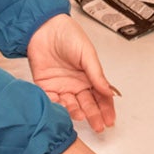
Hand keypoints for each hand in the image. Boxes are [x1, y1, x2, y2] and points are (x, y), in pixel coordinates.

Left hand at [28, 13, 118, 132]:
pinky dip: (57, 108)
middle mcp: (76, 83)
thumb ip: (96, 74)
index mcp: (89, 75)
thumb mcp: (87, 53)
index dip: (107, 108)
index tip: (110, 120)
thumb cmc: (67, 34)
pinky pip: (51, 101)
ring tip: (82, 116)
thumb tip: (108, 91)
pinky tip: (63, 111)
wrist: (43, 27)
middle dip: (95, 115)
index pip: (101, 96)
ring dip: (77, 112)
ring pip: (71, 105)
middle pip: (88, 104)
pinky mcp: (45, 87)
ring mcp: (61, 86)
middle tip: (99, 126)